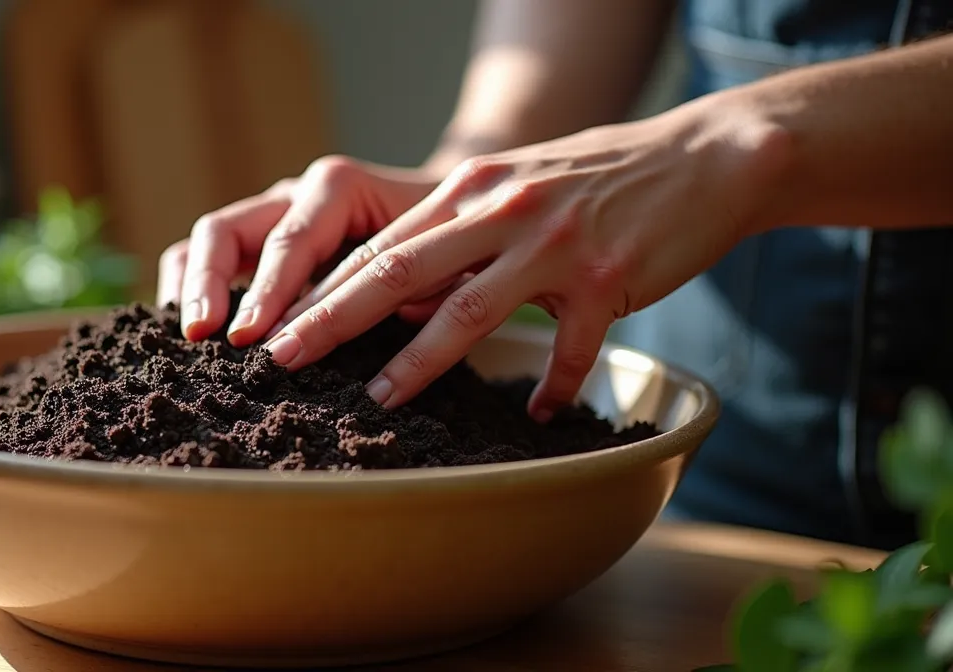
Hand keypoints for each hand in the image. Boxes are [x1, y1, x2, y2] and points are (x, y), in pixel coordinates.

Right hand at [157, 156, 439, 342]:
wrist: (447, 209)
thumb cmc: (448, 238)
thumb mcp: (447, 253)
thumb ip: (428, 277)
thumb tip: (403, 313)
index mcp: (338, 187)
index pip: (291, 239)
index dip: (267, 290)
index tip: (252, 336)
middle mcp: (294, 193)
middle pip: (227, 228)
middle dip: (211, 284)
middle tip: (204, 335)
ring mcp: (270, 214)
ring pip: (207, 238)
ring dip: (192, 285)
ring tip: (189, 335)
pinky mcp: (258, 239)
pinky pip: (207, 253)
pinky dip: (192, 285)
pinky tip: (192, 329)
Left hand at [263, 102, 787, 419]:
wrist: (701, 158)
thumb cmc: (598, 179)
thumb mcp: (515, 187)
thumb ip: (457, 236)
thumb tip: (400, 299)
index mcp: (471, 188)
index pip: (382, 246)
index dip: (324, 289)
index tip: (278, 325)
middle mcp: (501, 210)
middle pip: (398, 272)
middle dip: (333, 319)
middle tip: (285, 358)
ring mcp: (554, 246)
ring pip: (467, 311)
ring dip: (418, 362)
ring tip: (378, 399)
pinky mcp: (605, 280)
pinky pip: (568, 349)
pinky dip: (552, 385)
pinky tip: (541, 413)